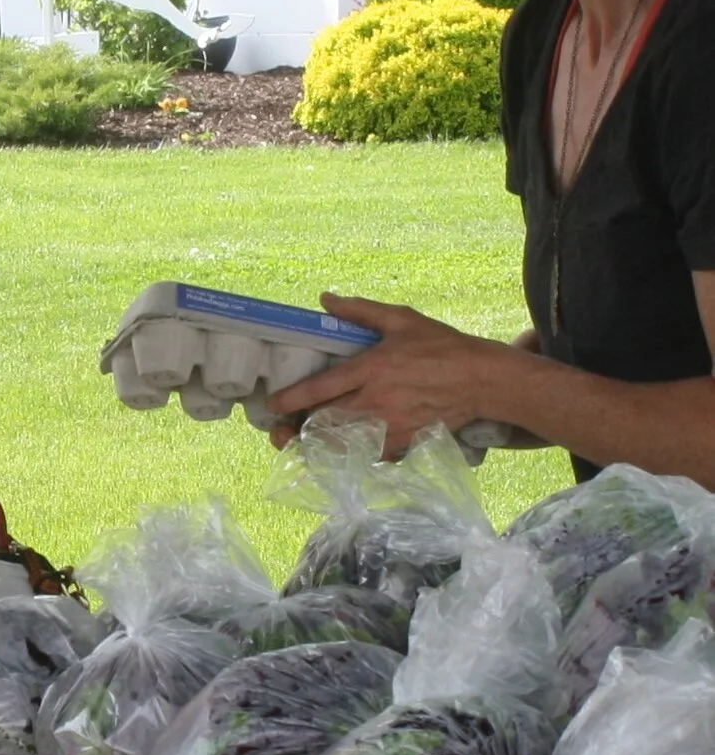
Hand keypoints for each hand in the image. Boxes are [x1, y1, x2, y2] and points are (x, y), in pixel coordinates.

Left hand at [267, 293, 526, 449]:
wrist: (482, 380)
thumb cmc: (442, 347)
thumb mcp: (402, 320)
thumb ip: (360, 311)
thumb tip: (326, 299)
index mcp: (369, 368)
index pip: (318, 389)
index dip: (289, 401)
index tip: (272, 406)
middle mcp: (374, 400)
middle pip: (322, 422)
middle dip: (295, 429)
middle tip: (280, 430)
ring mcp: (388, 425)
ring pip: (339, 444)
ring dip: (316, 446)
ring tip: (301, 442)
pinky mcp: (402, 443)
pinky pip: (366, 455)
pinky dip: (348, 455)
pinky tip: (338, 451)